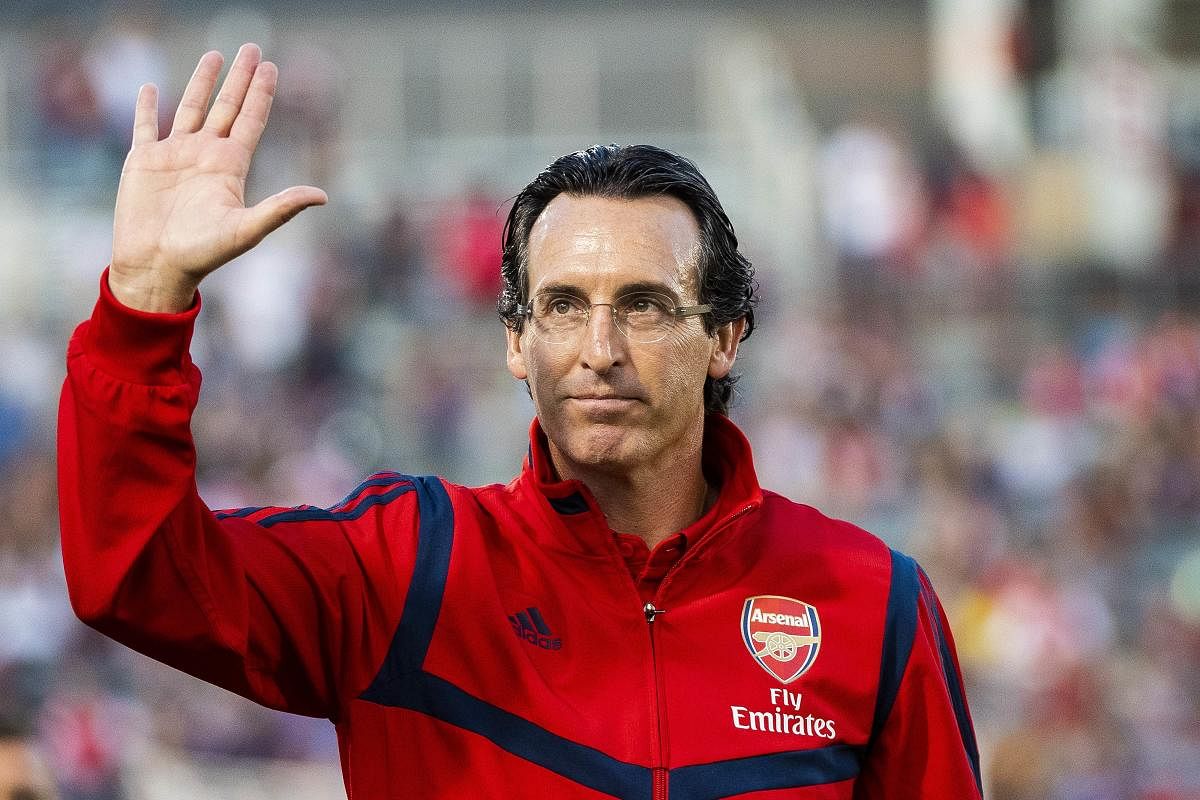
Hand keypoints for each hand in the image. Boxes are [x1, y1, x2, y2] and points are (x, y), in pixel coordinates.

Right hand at [109, 43, 326, 311]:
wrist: (157, 267)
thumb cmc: (203, 253)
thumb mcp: (247, 229)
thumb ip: (282, 209)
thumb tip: (322, 196)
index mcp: (230, 167)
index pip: (250, 120)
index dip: (261, 94)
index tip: (272, 67)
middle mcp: (206, 155)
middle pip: (227, 106)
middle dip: (240, 78)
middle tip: (252, 47)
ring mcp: (174, 156)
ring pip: (191, 108)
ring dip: (202, 82)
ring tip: (214, 55)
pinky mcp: (143, 161)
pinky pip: (145, 125)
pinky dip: (147, 106)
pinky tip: (151, 87)